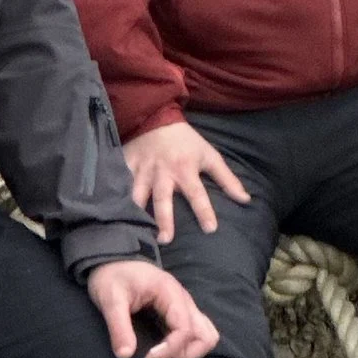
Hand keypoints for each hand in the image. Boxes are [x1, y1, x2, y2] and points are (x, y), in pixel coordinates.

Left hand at [86, 257, 218, 357]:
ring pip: (206, 334)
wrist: (112, 259)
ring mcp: (184, 306)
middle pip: (207, 335)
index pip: (185, 329)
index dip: (170, 349)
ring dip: (191, 351)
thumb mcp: (110, 299)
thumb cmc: (112, 275)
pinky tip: (164, 349)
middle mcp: (183, 300)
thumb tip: (126, 356)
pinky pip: (196, 332)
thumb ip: (118, 327)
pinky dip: (186, 346)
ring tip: (164, 356)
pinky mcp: (179, 312)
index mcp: (170, 293)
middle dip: (187, 354)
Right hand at [125, 117, 249, 243]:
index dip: (205, 211)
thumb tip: (246, 200)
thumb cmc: (187, 142)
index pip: (197, 193)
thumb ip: (227, 179)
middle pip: (163, 198)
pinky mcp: (126, 165)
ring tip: (133, 231)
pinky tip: (112, 212)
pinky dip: (115, 196)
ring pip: (137, 194)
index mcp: (185, 169)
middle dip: (164, 219)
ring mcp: (142, 169)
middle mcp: (163, 171)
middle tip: (165, 240)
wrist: (157, 118)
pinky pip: (119, 183)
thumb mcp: (209, 156)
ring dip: (136, 212)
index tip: (210, 229)